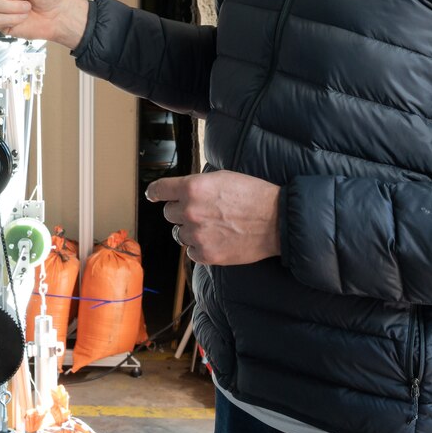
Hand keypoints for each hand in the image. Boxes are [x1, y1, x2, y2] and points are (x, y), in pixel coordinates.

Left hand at [147, 171, 281, 265]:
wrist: (277, 220)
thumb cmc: (254, 195)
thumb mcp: (222, 178)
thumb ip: (198, 184)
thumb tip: (182, 190)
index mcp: (192, 188)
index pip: (159, 190)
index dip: (155, 192)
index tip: (154, 195)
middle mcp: (190, 211)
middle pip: (168, 213)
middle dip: (181, 211)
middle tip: (201, 211)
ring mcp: (197, 235)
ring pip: (179, 234)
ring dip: (191, 230)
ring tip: (214, 226)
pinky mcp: (207, 254)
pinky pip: (191, 252)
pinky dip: (201, 247)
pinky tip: (217, 239)